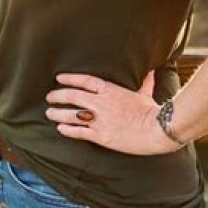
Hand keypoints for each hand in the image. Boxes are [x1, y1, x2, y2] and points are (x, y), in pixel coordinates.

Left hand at [45, 69, 177, 155]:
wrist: (157, 130)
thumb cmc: (152, 112)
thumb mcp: (146, 94)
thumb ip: (144, 82)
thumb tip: (151, 71)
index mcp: (111, 90)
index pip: (85, 81)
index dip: (70, 79)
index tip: (59, 79)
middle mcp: (102, 103)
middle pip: (73, 96)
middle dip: (58, 96)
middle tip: (49, 97)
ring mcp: (101, 120)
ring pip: (72, 115)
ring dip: (58, 114)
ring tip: (49, 113)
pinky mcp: (102, 136)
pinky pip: (80, 132)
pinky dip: (68, 130)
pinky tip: (60, 129)